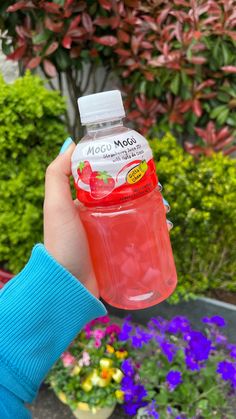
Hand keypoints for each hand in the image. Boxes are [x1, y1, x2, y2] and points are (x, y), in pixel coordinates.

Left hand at [43, 138, 171, 298]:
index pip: (107, 180)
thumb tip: (72, 143)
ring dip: (154, 208)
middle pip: (127, 196)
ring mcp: (110, 235)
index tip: (140, 164)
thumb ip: (57, 174)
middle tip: (158, 187)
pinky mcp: (121, 252)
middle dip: (145, 189)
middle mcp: (98, 217)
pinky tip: (165, 226)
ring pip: (137, 215)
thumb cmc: (61, 244)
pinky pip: (140, 236)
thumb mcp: (55, 205)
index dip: (124, 171)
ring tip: (165, 207)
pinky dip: (154, 229)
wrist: (67, 286)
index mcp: (84, 204)